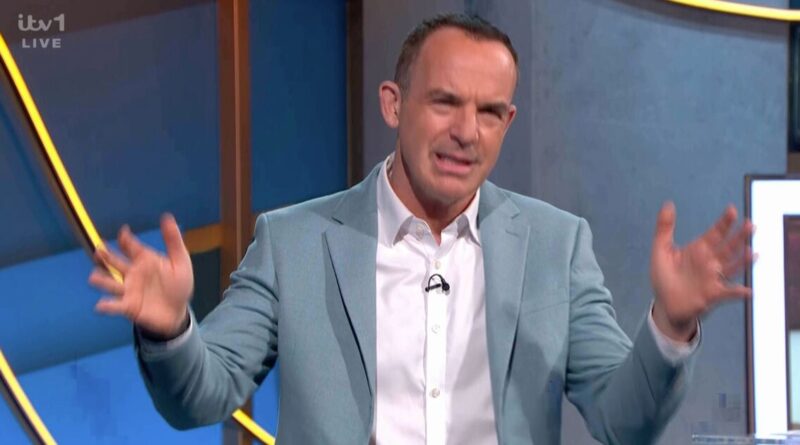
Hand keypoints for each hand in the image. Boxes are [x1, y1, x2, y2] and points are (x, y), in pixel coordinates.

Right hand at [88, 213, 193, 337]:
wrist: (178, 312)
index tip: (124, 232)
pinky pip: (115, 306)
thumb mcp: (180, 261)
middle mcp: (132, 273)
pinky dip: (107, 306)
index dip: (126, 239)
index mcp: (144, 259)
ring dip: (101, 280)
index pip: (131, 246)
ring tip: (94, 277)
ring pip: (110, 283)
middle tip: (98, 250)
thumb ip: (173, 240)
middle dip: (105, 256)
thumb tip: (167, 216)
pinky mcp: (128, 307)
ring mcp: (128, 290)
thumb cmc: (178, 285)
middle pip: (114, 262)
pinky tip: (101, 305)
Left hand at [650, 202, 754, 340]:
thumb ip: (664, 228)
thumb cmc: (664, 276)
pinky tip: (746, 290)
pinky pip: (728, 293)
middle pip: (728, 247)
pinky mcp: (713, 294)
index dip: (724, 223)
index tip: (732, 210)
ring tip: (752, 252)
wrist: (665, 304)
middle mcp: (710, 262)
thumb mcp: (660, 250)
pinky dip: (737, 292)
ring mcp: (713, 277)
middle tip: (751, 225)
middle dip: (740, 237)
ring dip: (743, 260)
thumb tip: (668, 204)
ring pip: (732, 266)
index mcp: (699, 249)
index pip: (715, 233)